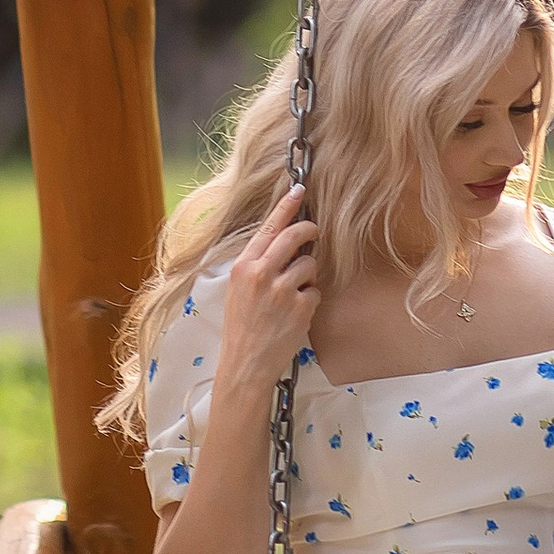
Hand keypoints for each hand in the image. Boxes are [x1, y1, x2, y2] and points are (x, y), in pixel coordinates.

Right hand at [215, 186, 318, 394]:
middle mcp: (262, 274)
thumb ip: (257, 264)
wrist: (245, 363)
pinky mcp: (300, 307)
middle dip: (309, 230)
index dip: (286, 206)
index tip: (299, 190)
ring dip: (308, 276)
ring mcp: (282, 290)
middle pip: (295, 235)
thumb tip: (284, 241)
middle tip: (314, 231)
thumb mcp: (238, 289)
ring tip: (293, 295)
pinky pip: (315, 291)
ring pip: (310, 264)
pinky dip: (310, 300)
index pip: (269, 227)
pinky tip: (296, 314)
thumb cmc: (242, 327)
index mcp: (244, 267)